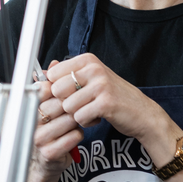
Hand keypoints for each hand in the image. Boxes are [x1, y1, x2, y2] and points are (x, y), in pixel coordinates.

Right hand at [32, 60, 83, 176]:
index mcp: (28, 106)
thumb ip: (51, 84)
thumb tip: (55, 62)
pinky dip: (79, 133)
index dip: (62, 89)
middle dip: (74, 104)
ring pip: (68, 119)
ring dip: (79, 118)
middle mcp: (29, 121)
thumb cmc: (49, 129)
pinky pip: (73, 136)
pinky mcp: (48, 152)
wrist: (45, 162)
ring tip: (81, 118)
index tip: (71, 91)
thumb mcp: (48, 105)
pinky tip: (76, 133)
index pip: (45, 89)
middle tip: (82, 104)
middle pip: (60, 103)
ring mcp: (37, 138)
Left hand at [47, 54, 169, 147]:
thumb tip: (41, 74)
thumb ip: (66, 75)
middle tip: (82, 103)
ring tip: (92, 109)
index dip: (57, 89)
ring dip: (77, 114)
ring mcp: (101, 85)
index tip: (71, 93)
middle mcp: (94, 68)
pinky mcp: (105, 103)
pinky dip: (86, 122)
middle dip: (66, 102)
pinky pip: (80, 117)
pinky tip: (98, 116)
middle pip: (57, 90)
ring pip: (67, 106)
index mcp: (88, 60)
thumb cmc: (113, 95)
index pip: (53, 74)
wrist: (141, 112)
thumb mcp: (90, 79)